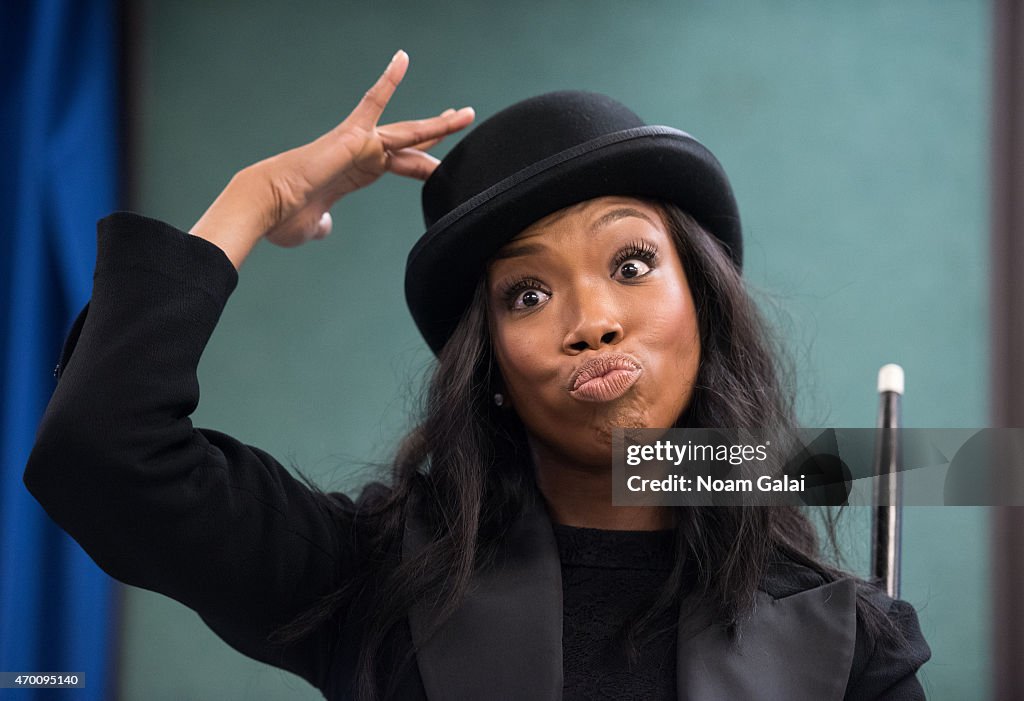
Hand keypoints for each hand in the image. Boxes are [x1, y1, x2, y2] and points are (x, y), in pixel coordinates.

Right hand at [190, 50, 473, 268]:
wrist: (268, 206)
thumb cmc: (284, 217)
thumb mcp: (313, 226)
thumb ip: (324, 223)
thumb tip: (324, 227)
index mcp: (356, 174)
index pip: (397, 163)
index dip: (419, 160)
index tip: (436, 160)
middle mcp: (362, 155)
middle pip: (410, 142)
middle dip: (437, 133)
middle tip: (462, 117)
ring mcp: (360, 144)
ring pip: (409, 131)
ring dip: (440, 124)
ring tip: (466, 114)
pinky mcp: (353, 136)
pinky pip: (374, 102)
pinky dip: (388, 80)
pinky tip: (402, 58)